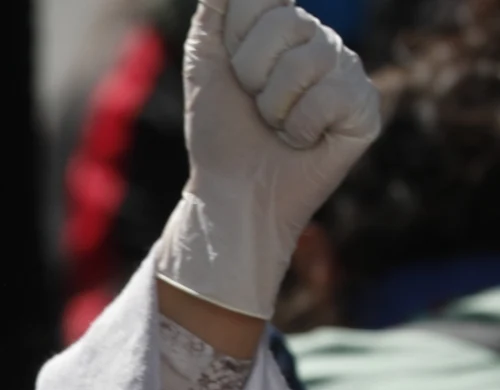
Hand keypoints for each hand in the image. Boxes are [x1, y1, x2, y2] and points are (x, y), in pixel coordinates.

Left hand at [154, 0, 380, 318]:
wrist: (233, 190)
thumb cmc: (219, 133)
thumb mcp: (205, 65)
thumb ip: (214, 15)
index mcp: (286, 30)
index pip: (265, 1)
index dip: (239, 38)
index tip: (235, 72)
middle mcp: (321, 44)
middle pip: (285, 25)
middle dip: (252, 73)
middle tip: (254, 105)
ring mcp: (346, 74)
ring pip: (308, 62)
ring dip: (275, 105)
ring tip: (277, 126)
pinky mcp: (365, 108)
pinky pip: (332, 96)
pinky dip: (302, 127)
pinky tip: (303, 140)